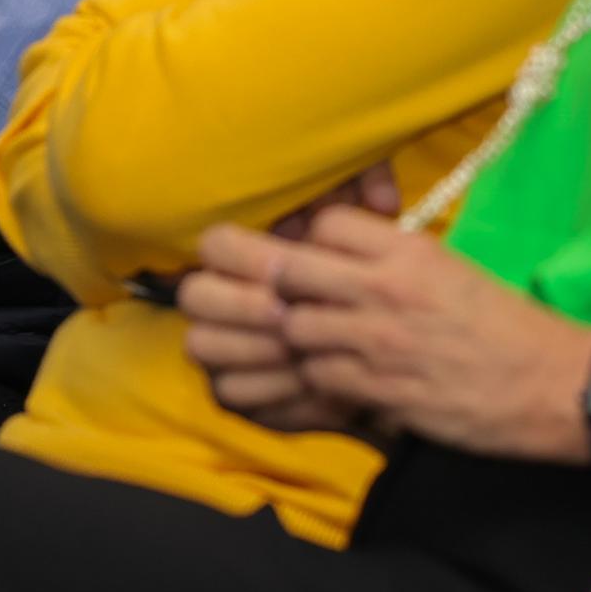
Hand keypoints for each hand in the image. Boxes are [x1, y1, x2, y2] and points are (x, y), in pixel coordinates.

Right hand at [177, 225, 386, 437]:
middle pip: (196, 295)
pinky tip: (305, 385)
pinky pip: (229, 391)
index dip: (241, 257)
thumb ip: (373, 217)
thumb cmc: (375, 299)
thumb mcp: (378, 254)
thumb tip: (384, 199)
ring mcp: (224, 347)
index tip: (281, 269)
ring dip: (249, 347)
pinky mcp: (238, 392)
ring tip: (296, 352)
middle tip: (282, 314)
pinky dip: (265, 388)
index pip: (216, 245)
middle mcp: (224, 300)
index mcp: (250, 259)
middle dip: (237, 304)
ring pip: (201, 343)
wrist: (395, 364)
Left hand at [215, 203, 590, 461]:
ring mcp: (380, 343)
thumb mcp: (454, 272)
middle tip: (258, 292)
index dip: (308, 241)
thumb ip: (397, 262)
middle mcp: (387, 291)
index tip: (310, 258)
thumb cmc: (509, 328)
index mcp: (410, 254)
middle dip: (267, 281)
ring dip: (292, 337)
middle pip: (288, 269)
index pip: (326, 225)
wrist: (556, 384)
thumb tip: (344, 259)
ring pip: (294, 328)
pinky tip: (330, 379)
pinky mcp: (382, 391)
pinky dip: (315, 379)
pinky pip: (319, 378)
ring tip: (303, 343)